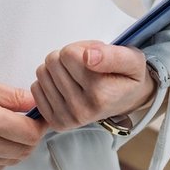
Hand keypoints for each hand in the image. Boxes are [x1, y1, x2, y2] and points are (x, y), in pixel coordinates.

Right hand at [0, 67, 45, 169]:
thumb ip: (9, 95)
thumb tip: (33, 103)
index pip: (29, 133)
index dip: (41, 124)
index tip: (41, 114)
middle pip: (23, 151)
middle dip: (32, 136)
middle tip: (30, 120)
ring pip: (9, 161)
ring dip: (18, 147)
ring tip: (12, 128)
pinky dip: (1, 156)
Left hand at [31, 41, 156, 132]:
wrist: (128, 100)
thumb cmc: (128, 77)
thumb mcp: (132, 59)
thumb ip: (112, 55)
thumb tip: (87, 57)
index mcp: (101, 94)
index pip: (68, 54)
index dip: (82, 47)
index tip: (95, 56)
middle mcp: (82, 110)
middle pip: (53, 62)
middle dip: (69, 57)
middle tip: (87, 66)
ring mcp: (67, 118)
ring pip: (43, 73)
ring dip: (59, 69)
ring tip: (78, 75)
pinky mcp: (56, 122)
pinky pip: (36, 88)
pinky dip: (50, 82)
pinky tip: (67, 86)